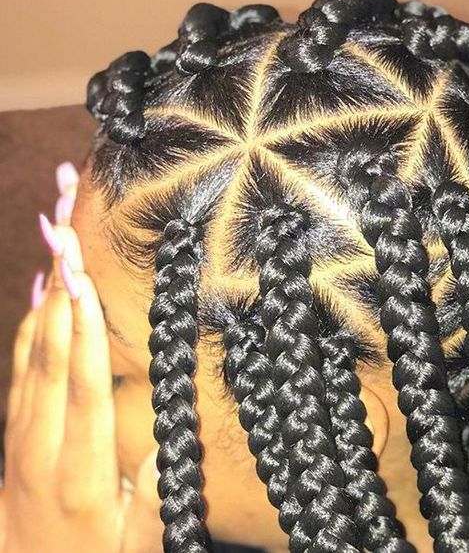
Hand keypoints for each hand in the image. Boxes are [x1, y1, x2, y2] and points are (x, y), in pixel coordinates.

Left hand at [0, 204, 161, 552]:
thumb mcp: (134, 546)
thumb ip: (154, 497)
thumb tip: (170, 441)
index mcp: (79, 471)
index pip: (83, 388)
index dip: (85, 333)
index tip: (85, 282)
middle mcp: (43, 442)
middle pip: (51, 354)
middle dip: (61, 288)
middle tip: (66, 231)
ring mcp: (21, 432)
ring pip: (31, 351)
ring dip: (45, 293)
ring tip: (56, 241)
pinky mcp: (14, 427)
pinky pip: (19, 364)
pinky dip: (29, 320)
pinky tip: (39, 287)